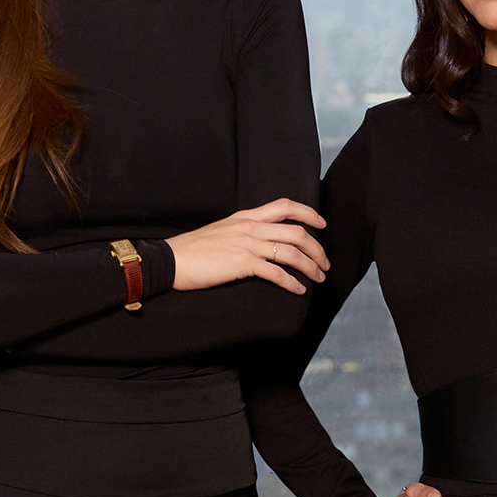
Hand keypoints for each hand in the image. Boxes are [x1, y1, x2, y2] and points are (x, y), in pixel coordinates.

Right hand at [166, 199, 327, 293]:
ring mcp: (247, 245)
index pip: (285, 206)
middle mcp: (250, 227)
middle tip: (325, 263)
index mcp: (246, 217)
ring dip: (310, 267)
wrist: (172, 259)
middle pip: (296, 232)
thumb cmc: (193, 250)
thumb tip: (260, 241)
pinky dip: (291, 282)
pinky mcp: (243, 264)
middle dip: (317, 248)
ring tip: (318, 278)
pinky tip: (298, 290)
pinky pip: (276, 272)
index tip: (321, 224)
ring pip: (291, 253)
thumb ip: (242, 231)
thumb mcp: (221, 230)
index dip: (308, 213)